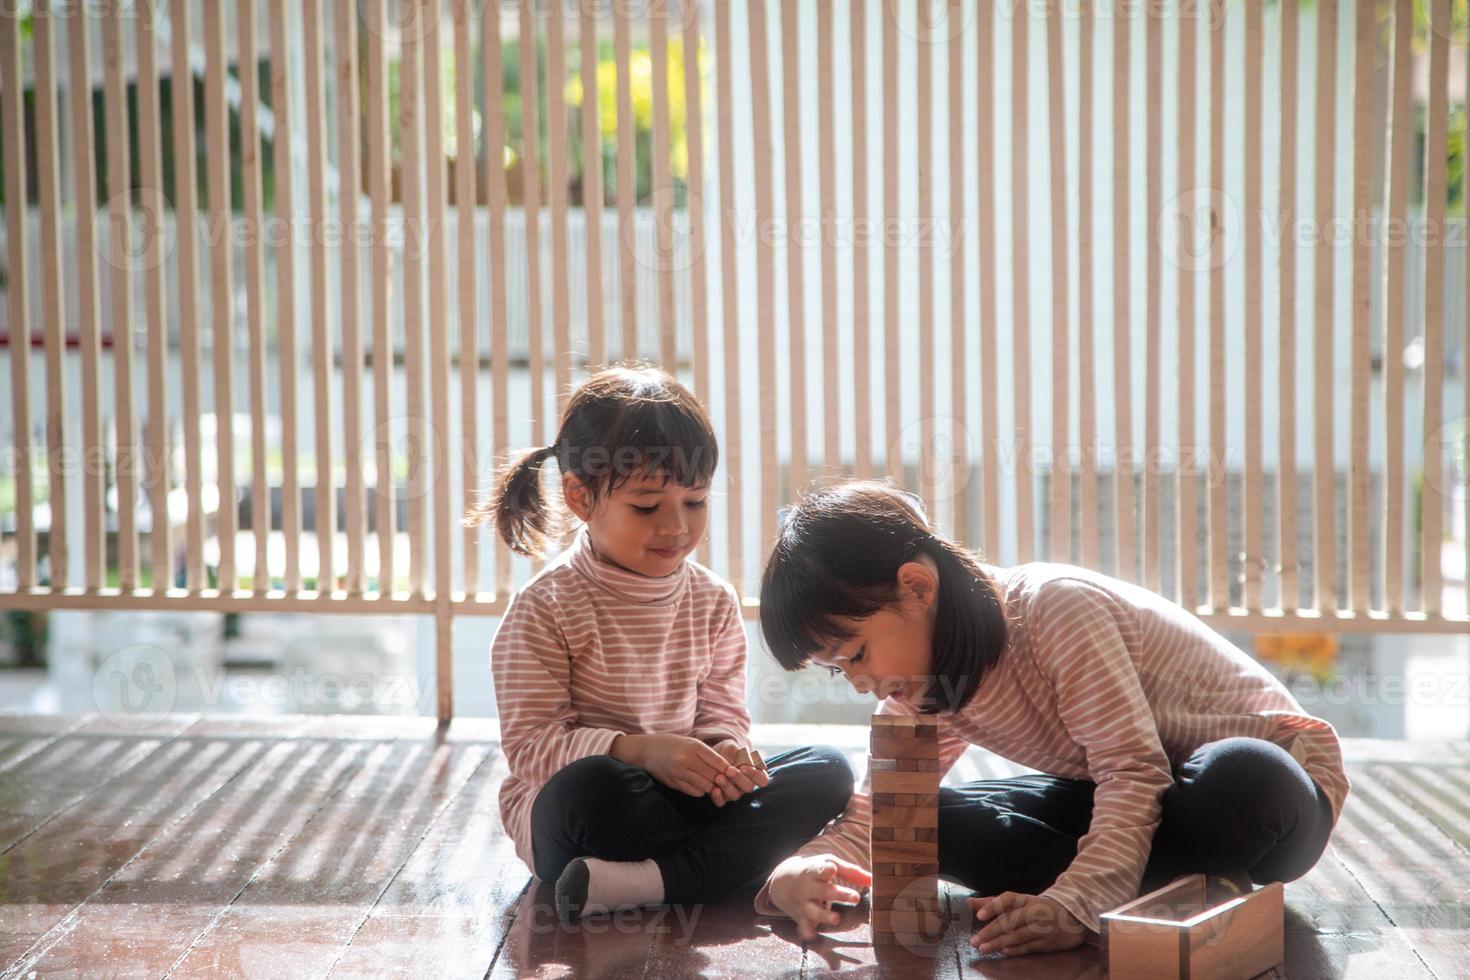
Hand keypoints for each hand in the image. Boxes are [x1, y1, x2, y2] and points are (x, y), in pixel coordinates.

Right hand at [611, 733, 739, 796]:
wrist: (647, 749)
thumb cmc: (673, 744)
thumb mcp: (691, 743)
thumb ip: (707, 755)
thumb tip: (727, 768)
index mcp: (693, 746)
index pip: (717, 761)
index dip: (727, 769)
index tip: (733, 772)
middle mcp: (686, 759)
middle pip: (712, 775)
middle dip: (721, 779)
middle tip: (726, 781)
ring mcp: (678, 772)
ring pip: (705, 786)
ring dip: (711, 786)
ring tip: (712, 783)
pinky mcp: (673, 782)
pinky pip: (694, 791)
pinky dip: (700, 790)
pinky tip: (699, 785)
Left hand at [707, 740, 769, 806]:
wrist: (714, 754)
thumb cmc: (728, 750)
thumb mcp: (731, 746)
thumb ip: (735, 752)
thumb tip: (734, 760)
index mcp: (755, 773)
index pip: (762, 779)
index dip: (755, 775)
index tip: (744, 767)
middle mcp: (746, 785)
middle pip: (748, 788)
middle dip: (739, 779)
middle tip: (729, 770)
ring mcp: (735, 792)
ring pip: (735, 796)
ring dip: (727, 787)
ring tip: (719, 777)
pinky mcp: (722, 797)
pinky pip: (721, 802)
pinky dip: (718, 797)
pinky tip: (714, 789)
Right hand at [768, 855, 871, 941]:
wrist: (782, 881)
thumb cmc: (813, 871)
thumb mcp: (828, 864)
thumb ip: (850, 872)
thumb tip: (873, 879)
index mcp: (814, 871)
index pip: (819, 869)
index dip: (826, 870)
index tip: (832, 870)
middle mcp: (807, 887)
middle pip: (822, 891)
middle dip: (838, 894)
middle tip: (855, 897)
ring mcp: (803, 903)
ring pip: (813, 910)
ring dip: (824, 915)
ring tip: (837, 919)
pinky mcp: (801, 916)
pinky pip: (803, 925)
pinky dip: (806, 930)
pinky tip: (811, 935)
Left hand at [967, 892, 1087, 955]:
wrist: (1073, 916)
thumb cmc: (1039, 909)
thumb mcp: (1019, 902)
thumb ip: (993, 903)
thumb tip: (969, 903)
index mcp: (1026, 899)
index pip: (1008, 899)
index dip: (993, 906)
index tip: (979, 915)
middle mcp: (1034, 912)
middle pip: (1010, 920)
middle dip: (990, 932)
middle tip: (975, 940)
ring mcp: (1042, 928)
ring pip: (1017, 936)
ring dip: (999, 943)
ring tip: (984, 948)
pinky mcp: (1048, 942)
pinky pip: (1029, 947)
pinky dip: (1015, 950)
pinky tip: (1003, 951)